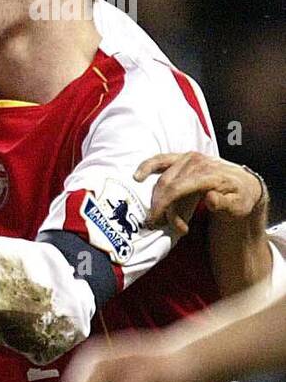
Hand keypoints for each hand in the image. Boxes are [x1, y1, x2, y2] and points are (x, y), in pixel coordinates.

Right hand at [136, 152, 265, 235]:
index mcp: (210, 174)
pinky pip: (160, 160)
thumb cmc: (240, 197)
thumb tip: (210, 198)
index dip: (164, 205)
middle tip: (159, 223)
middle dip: (161, 206)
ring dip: (158, 198)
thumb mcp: (239, 206)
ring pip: (163, 179)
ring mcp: (188, 158)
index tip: (155, 221)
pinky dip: (147, 166)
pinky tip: (137, 176)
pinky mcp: (182, 157)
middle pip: (168, 186)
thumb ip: (225, 204)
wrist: (244, 184)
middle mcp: (197, 162)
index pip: (177, 188)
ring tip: (161, 214)